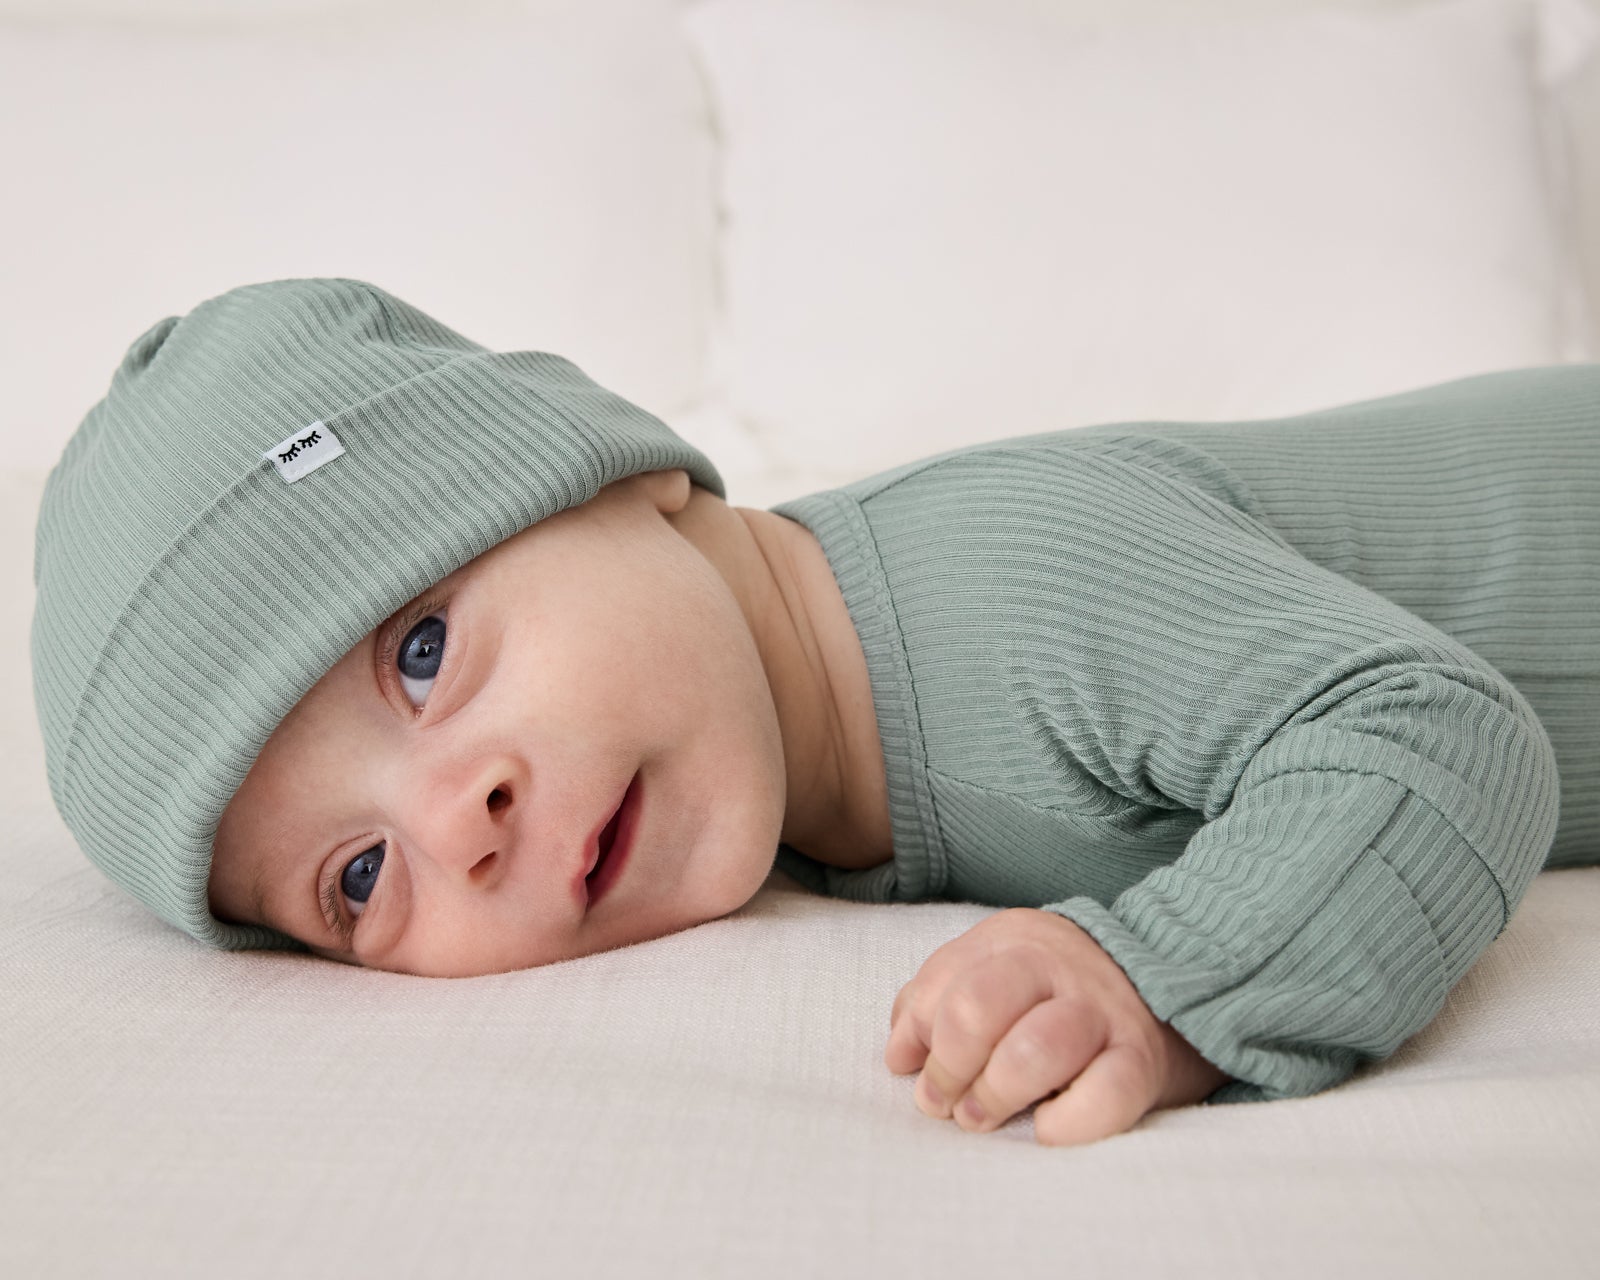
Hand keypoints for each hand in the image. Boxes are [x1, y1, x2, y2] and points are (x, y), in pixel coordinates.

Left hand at [885, 908, 1231, 1145]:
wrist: (1171, 987)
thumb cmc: (1058, 995)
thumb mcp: (996, 972)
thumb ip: (938, 1000)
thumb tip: (899, 1058)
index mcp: (1011, 939)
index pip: (943, 984)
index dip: (920, 1040)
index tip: (920, 1076)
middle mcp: (1056, 965)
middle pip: (978, 1008)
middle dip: (950, 1068)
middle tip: (950, 1105)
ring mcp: (1102, 1010)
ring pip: (1034, 1050)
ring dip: (995, 1095)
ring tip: (983, 1118)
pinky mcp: (1142, 1059)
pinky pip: (1104, 1096)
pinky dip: (1066, 1124)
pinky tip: (1045, 1128)